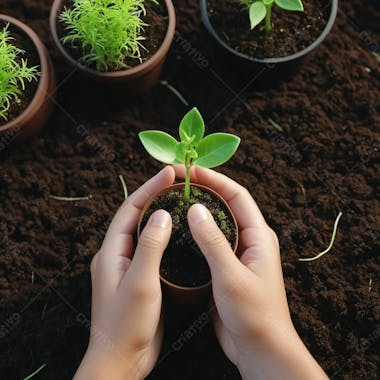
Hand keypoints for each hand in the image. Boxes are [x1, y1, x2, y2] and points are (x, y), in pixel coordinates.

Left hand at [75, 166, 174, 379]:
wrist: (121, 360)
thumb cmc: (127, 324)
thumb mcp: (141, 282)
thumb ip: (150, 246)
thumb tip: (161, 213)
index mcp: (111, 251)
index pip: (130, 208)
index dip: (149, 188)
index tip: (169, 173)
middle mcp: (117, 253)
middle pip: (136, 215)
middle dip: (155, 195)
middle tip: (178, 182)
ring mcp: (128, 265)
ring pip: (145, 231)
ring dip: (160, 213)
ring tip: (181, 200)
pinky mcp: (139, 276)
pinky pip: (152, 247)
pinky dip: (165, 235)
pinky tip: (181, 233)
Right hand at [174, 165, 327, 379]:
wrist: (260, 349)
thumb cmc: (254, 315)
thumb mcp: (231, 276)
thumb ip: (213, 241)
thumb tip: (195, 208)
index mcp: (258, 236)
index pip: (237, 195)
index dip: (215, 179)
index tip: (190, 171)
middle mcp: (249, 240)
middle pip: (226, 205)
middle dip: (204, 190)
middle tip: (177, 182)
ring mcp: (237, 253)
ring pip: (216, 223)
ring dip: (198, 210)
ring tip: (174, 201)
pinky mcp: (226, 267)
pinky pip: (210, 242)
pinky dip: (195, 233)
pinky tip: (178, 232)